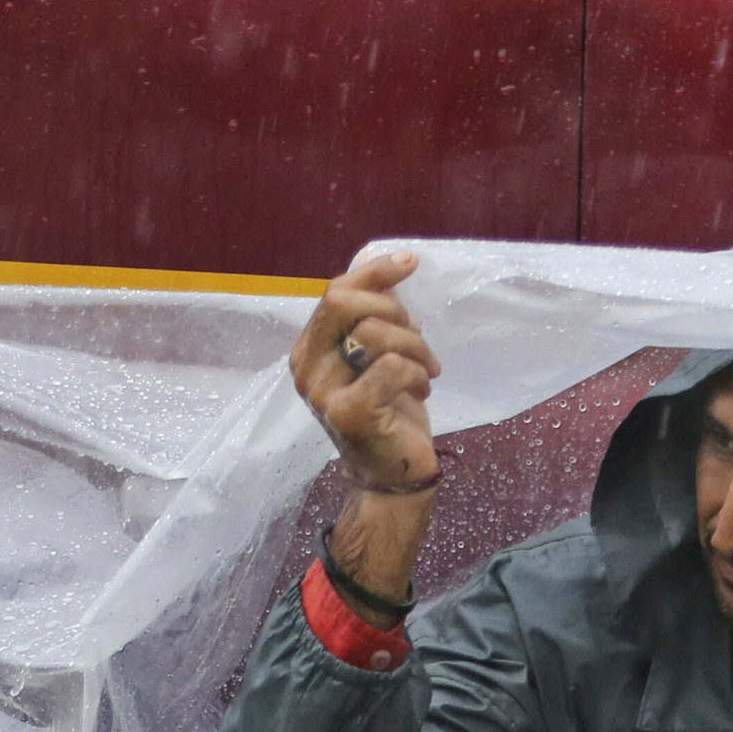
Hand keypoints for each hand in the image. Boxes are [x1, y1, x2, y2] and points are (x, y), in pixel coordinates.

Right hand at [291, 249, 442, 495]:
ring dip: (416, 346)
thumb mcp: (378, 353)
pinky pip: (392, 367)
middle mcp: (305, 368)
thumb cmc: (388, 410)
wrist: (392, 472)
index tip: (410, 261)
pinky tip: (423, 391)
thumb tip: (377, 259)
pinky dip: (418, 374)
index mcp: (308, 348)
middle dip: (394, 309)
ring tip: (427, 369)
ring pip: (375, 333)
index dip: (374, 272)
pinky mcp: (348, 413)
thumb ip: (372, 312)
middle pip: (343, 302)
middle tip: (418, 336)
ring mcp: (322, 392)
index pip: (335, 291)